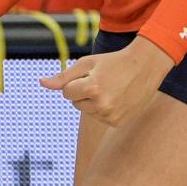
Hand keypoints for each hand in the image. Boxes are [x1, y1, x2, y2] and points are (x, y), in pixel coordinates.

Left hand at [39, 37, 173, 127]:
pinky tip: (117, 98)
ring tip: (111, 89)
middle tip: (103, 81)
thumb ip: (63, 77)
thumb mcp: (86, 64)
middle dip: (84, 92)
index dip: (76, 82)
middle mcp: (102, 105)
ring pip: (87, 112)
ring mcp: (111, 116)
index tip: (92, 75)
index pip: (67, 93)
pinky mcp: (117, 123)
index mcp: (92, 88)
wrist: (145, 67)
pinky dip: (104, 109)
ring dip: (93, 102)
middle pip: (76, 104)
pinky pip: (99, 118)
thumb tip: (41, 83)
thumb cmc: (112, 62)